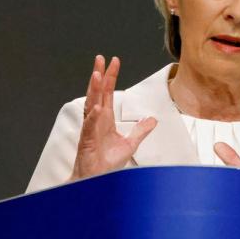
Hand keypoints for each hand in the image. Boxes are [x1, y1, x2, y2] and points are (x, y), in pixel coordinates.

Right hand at [71, 55, 156, 180]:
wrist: (97, 181)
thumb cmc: (107, 164)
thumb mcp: (130, 144)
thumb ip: (140, 131)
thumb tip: (152, 119)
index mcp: (105, 119)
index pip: (108, 93)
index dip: (110, 77)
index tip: (114, 62)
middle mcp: (96, 121)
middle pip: (97, 93)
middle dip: (99, 75)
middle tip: (100, 58)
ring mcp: (90, 130)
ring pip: (91, 105)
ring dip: (93, 90)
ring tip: (96, 74)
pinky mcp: (87, 142)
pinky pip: (89, 127)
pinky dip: (93, 117)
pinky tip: (97, 107)